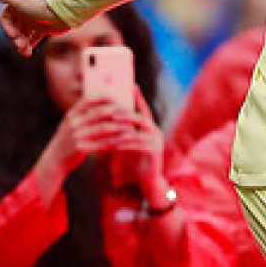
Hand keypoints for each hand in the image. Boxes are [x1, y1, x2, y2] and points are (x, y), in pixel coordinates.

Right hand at [0, 0, 67, 55]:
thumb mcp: (19, 1)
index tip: (13, 35)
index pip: (5, 17)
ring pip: (23, 33)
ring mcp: (34, 18)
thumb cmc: (41, 7)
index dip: (7, 27)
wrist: (65, 14)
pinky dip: (30, 44)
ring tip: (26, 53)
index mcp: (18, 2)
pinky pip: (33, 37)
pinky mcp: (43, 27)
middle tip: (20, 47)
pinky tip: (29, 52)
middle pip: (14, 27)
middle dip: (15, 38)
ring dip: (22, 44)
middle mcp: (25, 9)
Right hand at [33, 98, 130, 200]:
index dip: (104, 97)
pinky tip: (124, 142)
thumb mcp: (70, 124)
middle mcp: (74, 123)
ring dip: (119, 126)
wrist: (54, 160)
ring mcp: (77, 135)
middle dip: (115, 111)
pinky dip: (114, 141)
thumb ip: (82, 115)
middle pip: (98, 112)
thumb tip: (102, 105)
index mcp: (71, 114)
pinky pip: (102, 143)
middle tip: (129, 111)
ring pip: (103, 128)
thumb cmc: (67, 140)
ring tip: (130, 126)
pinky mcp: (81, 148)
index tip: (117, 97)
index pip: (89, 100)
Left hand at [110, 89, 167, 205]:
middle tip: (112, 111)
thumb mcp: (129, 142)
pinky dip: (125, 143)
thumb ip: (124, 130)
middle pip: (141, 117)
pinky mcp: (155, 153)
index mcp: (150, 127)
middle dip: (126, 113)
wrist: (148, 181)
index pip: (143, 108)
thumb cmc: (136, 160)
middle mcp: (155, 131)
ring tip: (110, 125)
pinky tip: (114, 143)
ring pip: (139, 131)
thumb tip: (108, 115)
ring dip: (123, 128)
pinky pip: (138, 145)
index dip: (137, 97)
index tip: (131, 85)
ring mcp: (157, 142)